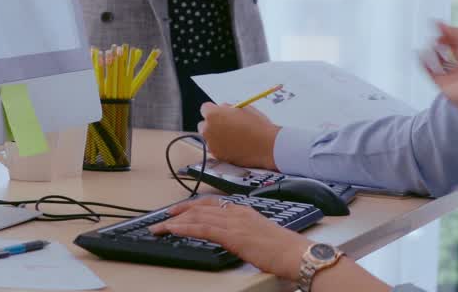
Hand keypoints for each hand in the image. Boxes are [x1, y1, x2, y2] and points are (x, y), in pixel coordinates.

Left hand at [149, 197, 309, 278]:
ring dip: (176, 222)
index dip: (192, 207)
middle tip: (163, 217)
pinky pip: (202, 229)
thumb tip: (232, 238)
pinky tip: (173, 230)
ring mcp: (234, 222)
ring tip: (160, 226)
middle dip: (179, 212)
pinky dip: (185, 228)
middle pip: (200, 208)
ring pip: (197, 217)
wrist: (296, 254)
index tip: (179, 211)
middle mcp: (236, 212)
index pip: (212, 204)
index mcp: (243, 211)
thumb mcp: (259, 235)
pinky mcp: (232, 235)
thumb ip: (243, 233)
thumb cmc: (284, 249)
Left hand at [198, 102, 279, 169]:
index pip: (205, 108)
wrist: (267, 146)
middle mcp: (208, 129)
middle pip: (203, 124)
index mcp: (213, 114)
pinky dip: (221, 147)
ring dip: (216, 137)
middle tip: (226, 126)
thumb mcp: (243, 108)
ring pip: (208, 138)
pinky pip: (215, 149)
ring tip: (232, 137)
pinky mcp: (217, 155)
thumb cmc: (258, 125)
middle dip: (212, 124)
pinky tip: (234, 146)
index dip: (214, 110)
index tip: (221, 113)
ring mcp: (212, 143)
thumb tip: (223, 108)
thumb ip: (228, 107)